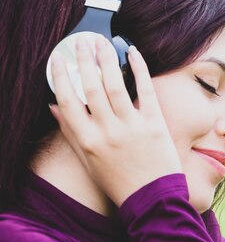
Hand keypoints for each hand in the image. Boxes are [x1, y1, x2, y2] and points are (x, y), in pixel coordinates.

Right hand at [49, 35, 182, 206]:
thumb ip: (70, 133)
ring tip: (101, 42)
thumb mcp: (88, 161)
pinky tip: (132, 52)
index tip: (57, 60)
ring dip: (106, 59)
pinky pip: (145, 90)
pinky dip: (138, 69)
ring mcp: (131, 127)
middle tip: (81, 41)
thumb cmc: (118, 181)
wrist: (152, 199)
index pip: (67, 102)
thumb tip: (53, 108)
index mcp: (88, 141)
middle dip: (83, 60)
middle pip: (90, 87)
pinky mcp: (154, 124)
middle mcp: (107, 131)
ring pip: (115, 84)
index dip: (60, 78)